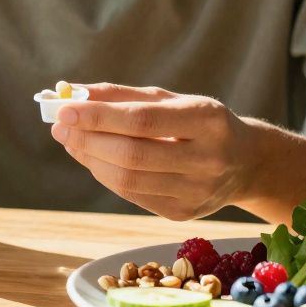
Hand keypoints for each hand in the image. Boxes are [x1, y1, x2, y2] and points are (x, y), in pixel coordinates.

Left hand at [50, 83, 254, 220]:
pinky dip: (105, 175)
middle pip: (132, 154)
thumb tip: (68, 92)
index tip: (63, 109)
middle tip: (59, 126)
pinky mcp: (184, 214)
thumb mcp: (170, 99)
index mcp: (208, 120)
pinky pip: (132, 195)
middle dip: (87, 139)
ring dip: (90, 159)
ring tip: (71, 141)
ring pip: (127, 180)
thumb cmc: (198, 122)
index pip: (143, 121)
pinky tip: (94, 159)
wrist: (246, 163)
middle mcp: (208, 158)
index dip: (99, 117)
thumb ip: (121, 95)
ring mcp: (197, 191)